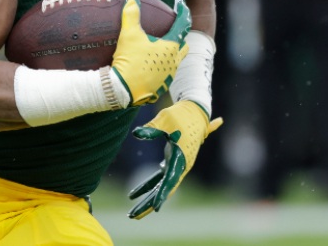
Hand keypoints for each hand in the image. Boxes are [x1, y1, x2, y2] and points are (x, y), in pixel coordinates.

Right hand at [110, 0, 190, 105]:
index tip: (182, 7)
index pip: (183, 26)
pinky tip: (148, 66)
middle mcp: (173, 62)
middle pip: (183, 46)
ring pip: (174, 62)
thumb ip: (131, 14)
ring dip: (169, 54)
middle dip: (179, 38)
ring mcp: (168, 76)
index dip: (184, 14)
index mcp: (170, 47)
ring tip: (156, 49)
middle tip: (170, 31)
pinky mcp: (161, 87)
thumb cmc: (129, 60)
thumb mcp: (129, 34)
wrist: (122, 90)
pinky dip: (160, 67)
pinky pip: (164, 74)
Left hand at [127, 100, 222, 218]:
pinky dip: (148, 185)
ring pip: (161, 186)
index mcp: (181, 159)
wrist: (195, 110)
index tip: (154, 208)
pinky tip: (135, 193)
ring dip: (147, 197)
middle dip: (148, 204)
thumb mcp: (165, 120)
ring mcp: (177, 164)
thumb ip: (151, 130)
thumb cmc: (180, 114)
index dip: (161, 195)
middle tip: (133, 216)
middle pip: (164, 189)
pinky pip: (159, 177)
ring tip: (132, 210)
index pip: (170, 181)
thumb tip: (136, 134)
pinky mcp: (172, 160)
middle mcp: (181, 166)